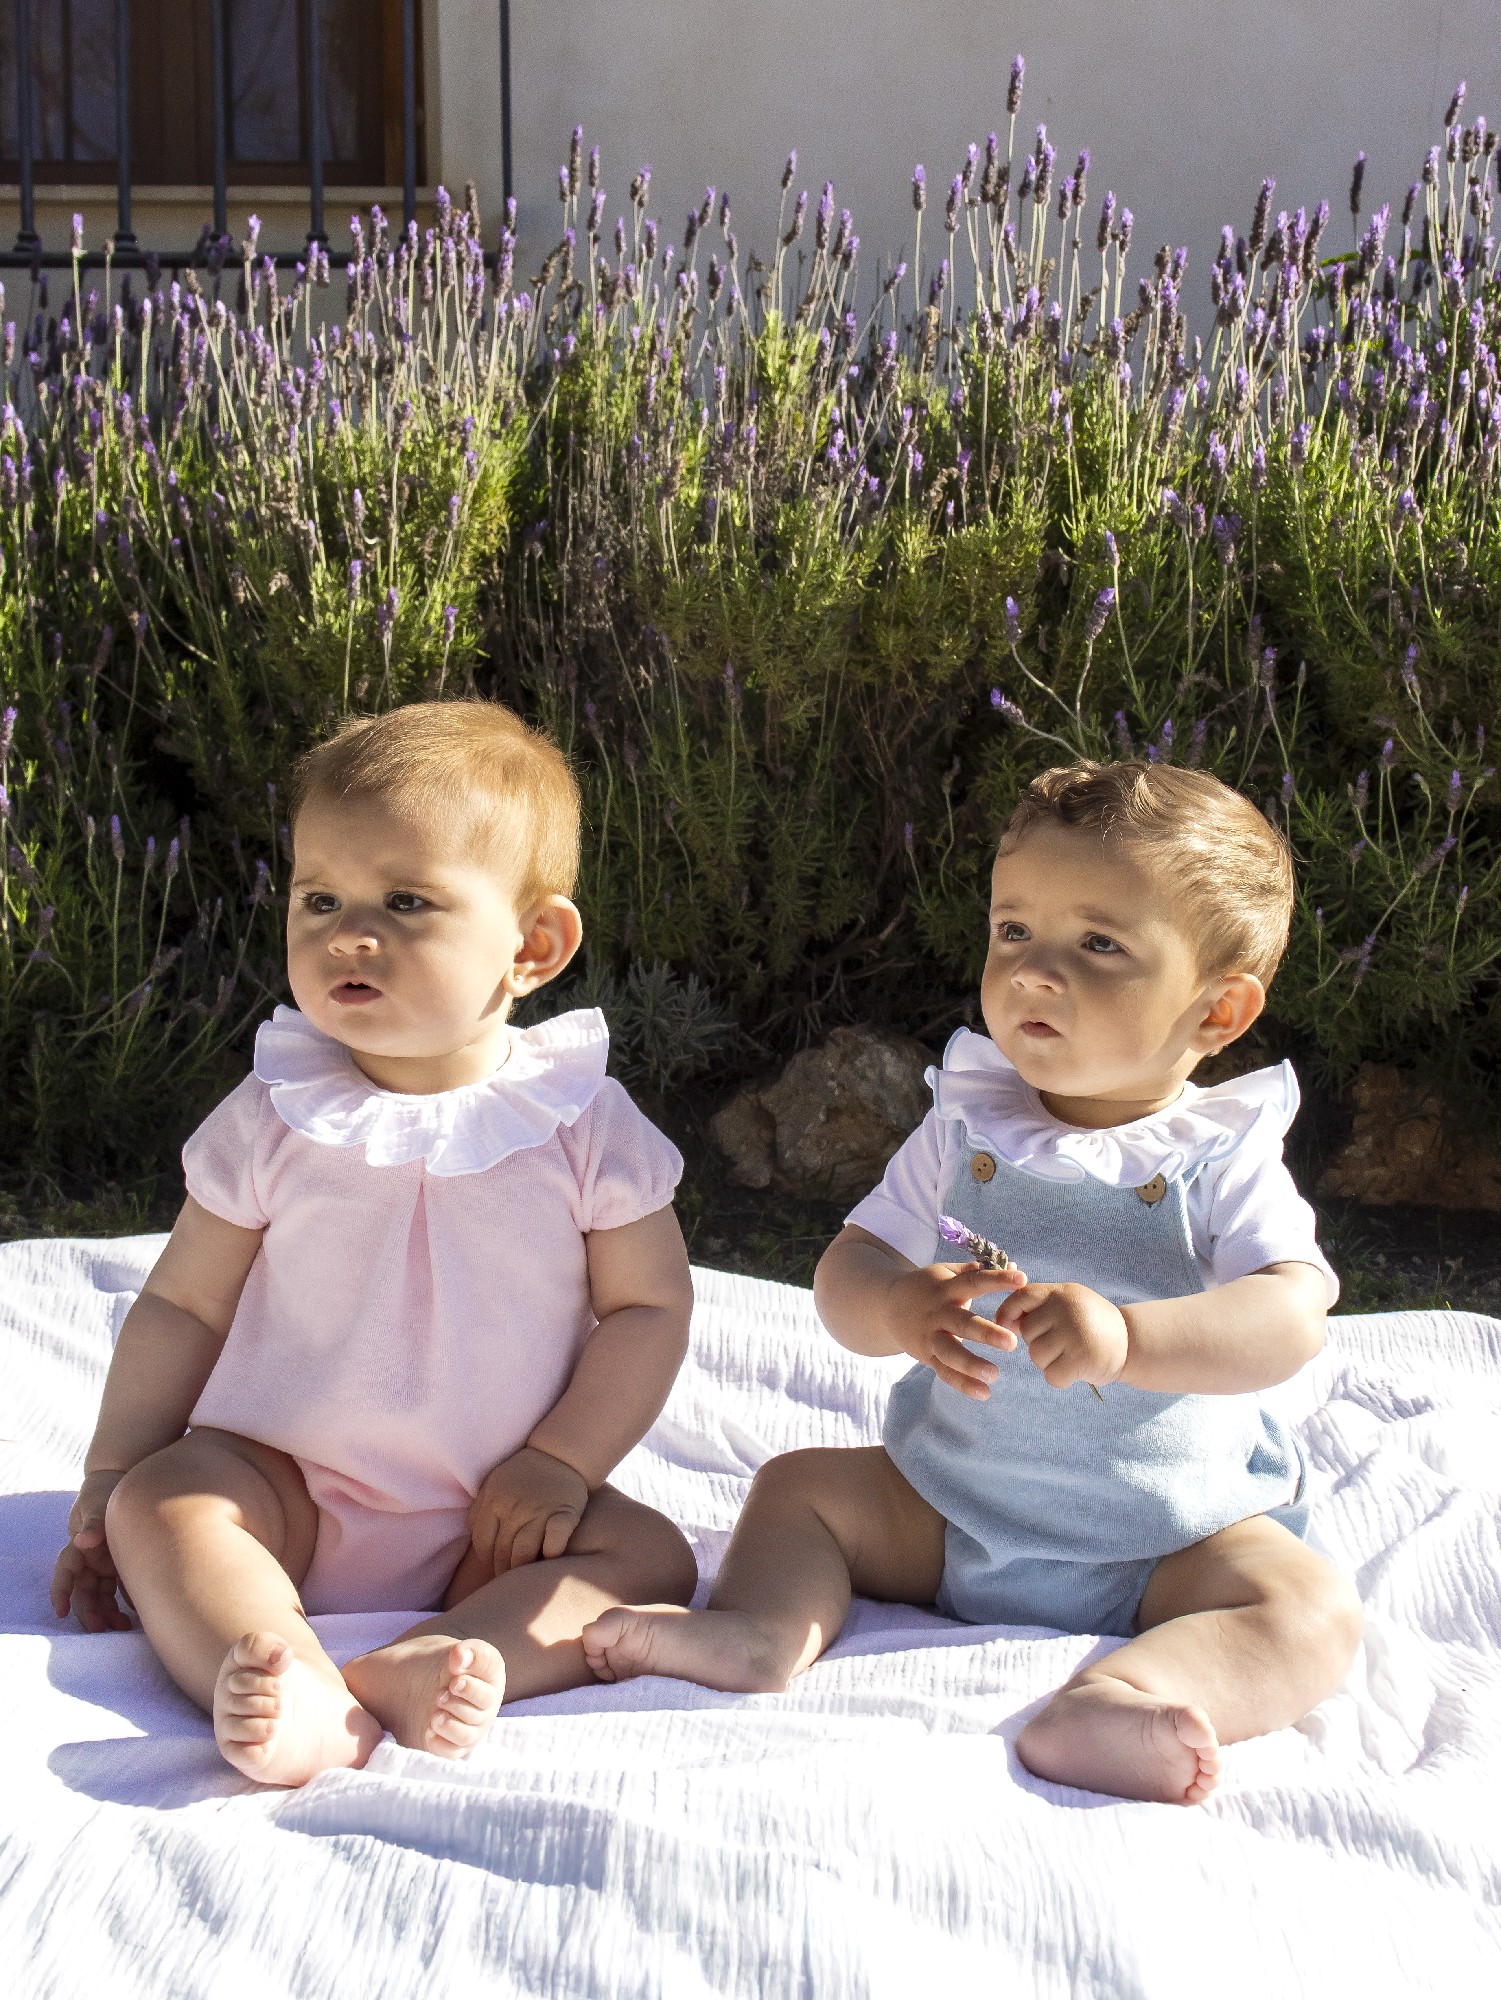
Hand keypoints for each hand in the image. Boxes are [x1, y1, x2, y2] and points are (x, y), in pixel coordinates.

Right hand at [50, 1470, 131, 1631]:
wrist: (123, 1483)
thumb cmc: (105, 1493)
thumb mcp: (97, 1504)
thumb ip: (92, 1522)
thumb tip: (82, 1539)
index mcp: (79, 1547)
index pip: (65, 1571)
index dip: (61, 1591)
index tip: (60, 1611)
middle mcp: (89, 1560)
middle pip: (84, 1591)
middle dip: (89, 1611)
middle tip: (99, 1628)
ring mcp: (104, 1565)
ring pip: (101, 1595)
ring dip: (108, 1613)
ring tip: (122, 1627)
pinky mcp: (120, 1567)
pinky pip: (120, 1589)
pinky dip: (126, 1602)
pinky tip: (138, 1614)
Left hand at [468, 1446, 590, 1575]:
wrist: (560, 1454)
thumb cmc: (523, 1473)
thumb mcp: (493, 1483)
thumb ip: (480, 1508)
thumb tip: (474, 1537)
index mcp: (494, 1500)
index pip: (482, 1542)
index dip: (487, 1559)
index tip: (494, 1566)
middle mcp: (514, 1508)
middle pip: (502, 1552)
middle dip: (503, 1570)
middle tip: (508, 1579)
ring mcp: (539, 1512)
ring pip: (524, 1553)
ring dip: (522, 1570)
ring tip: (524, 1577)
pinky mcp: (564, 1514)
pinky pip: (554, 1543)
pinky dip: (550, 1556)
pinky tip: (548, 1562)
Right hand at [881, 1260, 1026, 1400]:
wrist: (886, 1305)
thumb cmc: (927, 1288)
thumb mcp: (946, 1273)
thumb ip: (976, 1271)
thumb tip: (1013, 1263)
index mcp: (947, 1288)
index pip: (974, 1281)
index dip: (997, 1279)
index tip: (1022, 1278)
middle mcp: (938, 1312)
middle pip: (962, 1323)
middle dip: (986, 1333)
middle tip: (1012, 1343)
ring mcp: (931, 1336)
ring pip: (950, 1352)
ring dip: (971, 1364)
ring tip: (994, 1374)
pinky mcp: (926, 1356)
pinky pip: (945, 1372)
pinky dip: (963, 1384)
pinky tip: (984, 1393)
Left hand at [995, 1282, 1128, 1392]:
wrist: (1131, 1342)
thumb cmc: (1091, 1324)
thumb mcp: (1068, 1303)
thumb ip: (1038, 1307)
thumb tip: (1002, 1318)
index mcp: (1061, 1293)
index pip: (1022, 1296)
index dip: (1007, 1311)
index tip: (1003, 1324)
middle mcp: (1067, 1309)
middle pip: (1027, 1332)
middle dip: (1038, 1342)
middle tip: (1062, 1343)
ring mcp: (1074, 1334)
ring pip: (1036, 1355)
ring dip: (1049, 1362)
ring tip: (1071, 1355)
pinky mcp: (1081, 1359)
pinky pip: (1051, 1375)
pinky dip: (1061, 1378)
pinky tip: (1076, 1369)